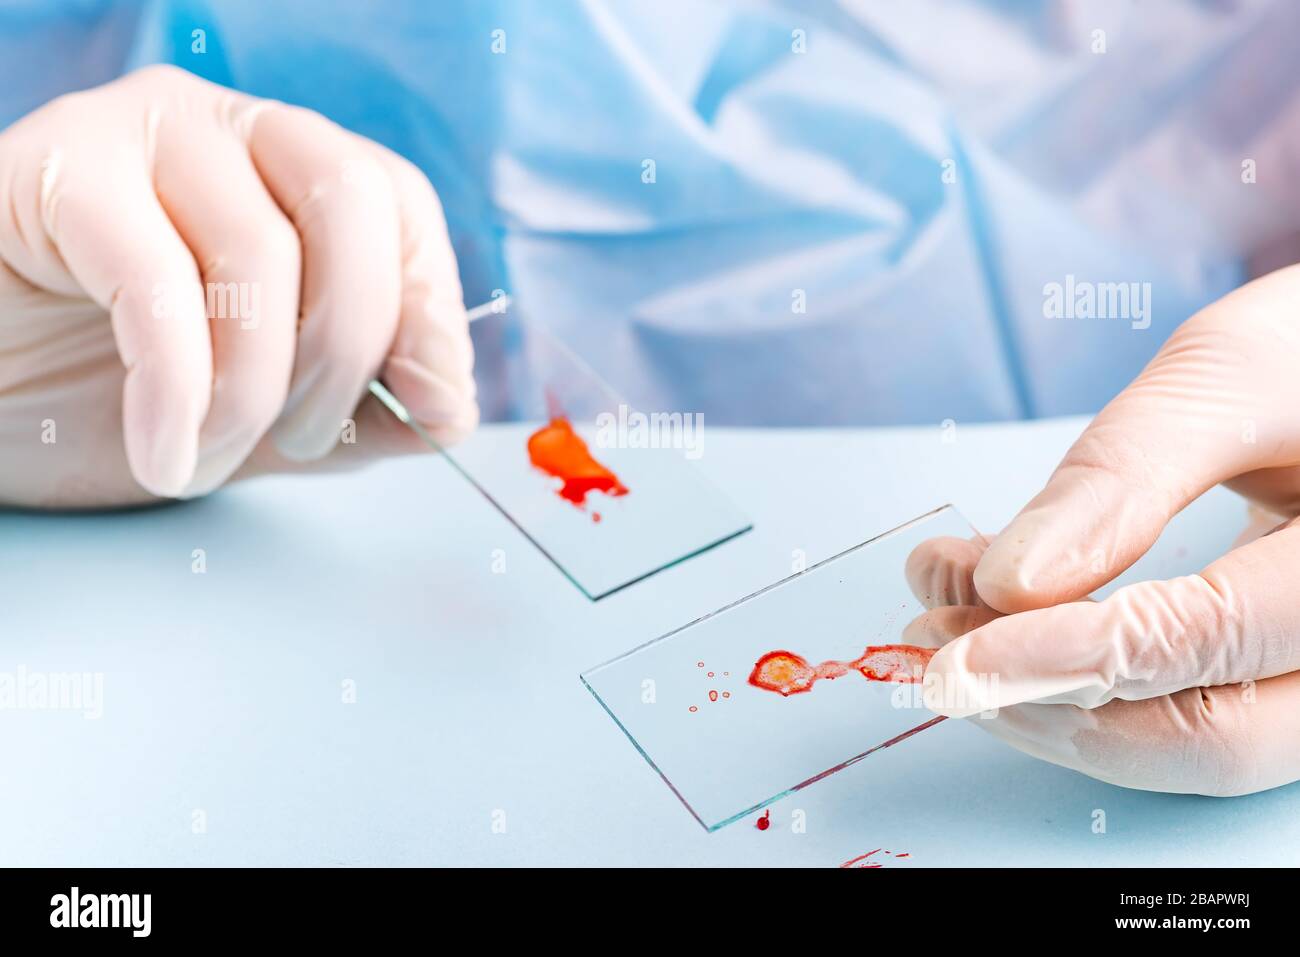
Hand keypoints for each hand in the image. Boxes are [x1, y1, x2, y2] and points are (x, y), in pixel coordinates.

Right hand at [0, 65, 476, 507]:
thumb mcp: (266, 417)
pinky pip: (156, 282)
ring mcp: (142, 134)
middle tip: (305, 439)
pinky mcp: (55, 170)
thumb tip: (453, 409)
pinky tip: (165, 453)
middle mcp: (228, 129)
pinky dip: (178, 390)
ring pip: (261, 249)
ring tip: (205, 461)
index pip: (399, 204)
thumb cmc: (112, 395)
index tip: (436, 405)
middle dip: (350, 344)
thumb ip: (362, 411)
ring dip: (253, 390)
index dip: (431, 308)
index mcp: (289, 173)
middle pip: (352, 202)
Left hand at [906, 265, 1299, 795]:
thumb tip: (1010, 581)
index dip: (1066, 655)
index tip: (956, 654)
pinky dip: (1090, 685)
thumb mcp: (1228, 377)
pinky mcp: (1288, 676)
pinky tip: (1008, 628)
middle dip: (1047, 699)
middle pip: (1211, 735)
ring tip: (951, 620)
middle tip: (933, 641)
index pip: (1209, 641)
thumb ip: (1126, 474)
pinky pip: (1194, 715)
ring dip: (1053, 702)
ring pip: (1196, 745)